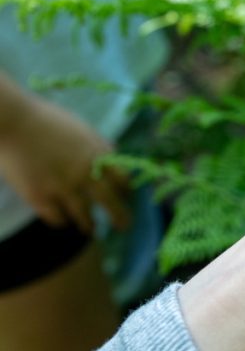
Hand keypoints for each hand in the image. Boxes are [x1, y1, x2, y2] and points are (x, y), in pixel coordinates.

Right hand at [0, 92, 132, 233]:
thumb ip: (98, 145)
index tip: (126, 198)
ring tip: (91, 229)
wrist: (12, 123)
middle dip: (120, 217)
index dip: (126, 191)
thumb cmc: (46, 121)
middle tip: (124, 226)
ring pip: (84, 216)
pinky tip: (63, 221)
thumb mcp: (81, 128)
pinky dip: (62, 221)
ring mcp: (61, 187)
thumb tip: (114, 157)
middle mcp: (83, 174)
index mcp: (96, 155)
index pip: (122, 180)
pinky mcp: (39, 197)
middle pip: (109, 202)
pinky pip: (57, 218)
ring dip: (89, 225)